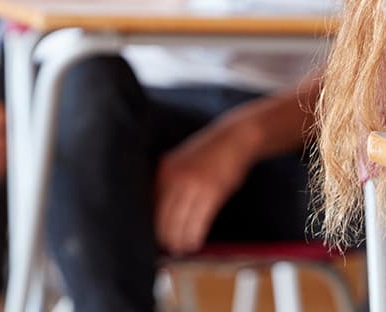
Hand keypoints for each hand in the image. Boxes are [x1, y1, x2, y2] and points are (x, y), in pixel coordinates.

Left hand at [154, 121, 257, 254]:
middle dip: (165, 238)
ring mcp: (193, 184)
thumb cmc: (210, 154)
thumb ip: (169, 183)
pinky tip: (195, 243)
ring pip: (178, 223)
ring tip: (183, 249)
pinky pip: (198, 222)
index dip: (154, 226)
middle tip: (170, 249)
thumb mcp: (182, 163)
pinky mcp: (211, 191)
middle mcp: (174, 178)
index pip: (151, 206)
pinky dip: (195, 236)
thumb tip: (161, 214)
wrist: (234, 138)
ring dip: (179, 241)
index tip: (158, 238)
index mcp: (164, 170)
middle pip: (162, 218)